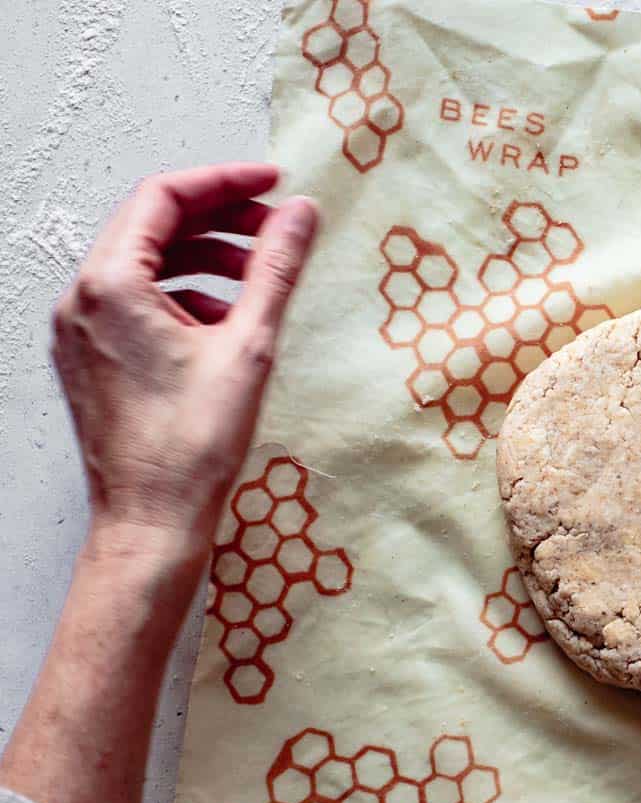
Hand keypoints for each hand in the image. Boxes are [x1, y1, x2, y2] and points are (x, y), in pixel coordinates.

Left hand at [52, 163, 318, 556]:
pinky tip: (226, 323)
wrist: (152, 521)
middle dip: (218, 221)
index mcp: (110, 286)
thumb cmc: (192, 445)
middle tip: (275, 228)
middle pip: (150, 227)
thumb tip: (301, 215)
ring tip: (257, 279)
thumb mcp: (249, 346)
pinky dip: (182, 297)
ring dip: (204, 260)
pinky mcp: (90, 360)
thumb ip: (275, 269)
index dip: (225, 183)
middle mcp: (81, 301)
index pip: (163, 197)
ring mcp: (80, 332)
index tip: (273, 185)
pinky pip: (134, 304)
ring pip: (143, 266)